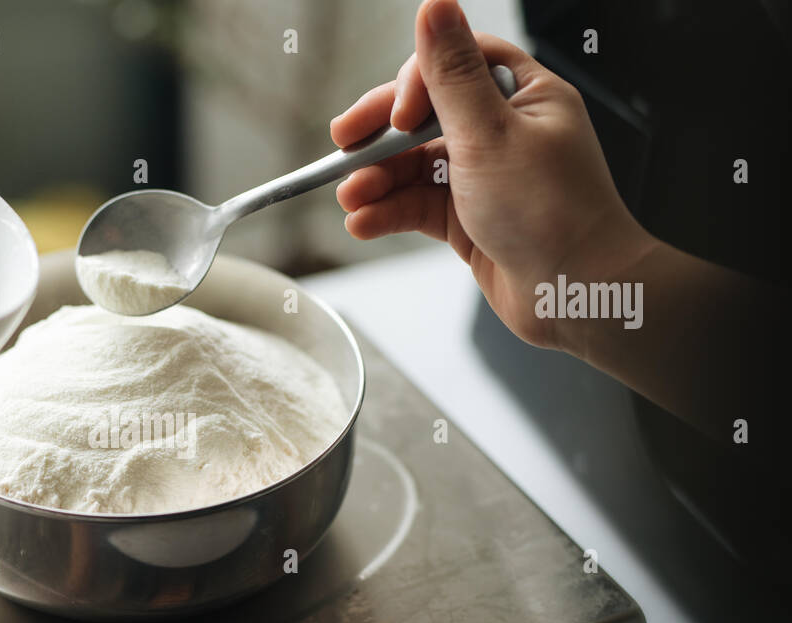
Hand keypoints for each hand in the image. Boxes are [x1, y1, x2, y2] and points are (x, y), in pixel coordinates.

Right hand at [330, 0, 657, 353]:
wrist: (578, 295)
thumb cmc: (552, 214)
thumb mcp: (491, 133)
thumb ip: (452, 74)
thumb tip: (433, 7)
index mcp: (524, 96)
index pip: (455, 66)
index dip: (414, 84)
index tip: (393, 117)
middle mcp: (504, 132)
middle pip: (424, 116)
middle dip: (380, 136)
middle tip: (341, 146)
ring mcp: (485, 177)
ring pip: (415, 166)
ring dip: (377, 180)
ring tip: (349, 199)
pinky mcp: (469, 220)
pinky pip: (417, 206)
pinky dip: (388, 212)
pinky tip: (363, 222)